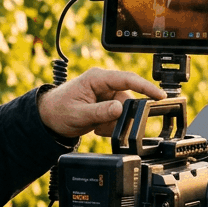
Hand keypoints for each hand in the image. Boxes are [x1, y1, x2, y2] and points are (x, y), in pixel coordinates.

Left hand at [38, 68, 164, 138]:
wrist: (47, 118)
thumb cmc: (58, 111)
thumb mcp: (79, 114)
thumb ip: (100, 112)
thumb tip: (120, 108)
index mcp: (97, 78)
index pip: (127, 79)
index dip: (146, 87)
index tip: (159, 95)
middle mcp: (104, 84)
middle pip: (128, 99)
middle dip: (122, 116)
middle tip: (107, 127)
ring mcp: (106, 95)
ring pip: (123, 112)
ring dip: (113, 123)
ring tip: (97, 128)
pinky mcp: (106, 105)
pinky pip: (118, 117)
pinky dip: (109, 126)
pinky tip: (96, 128)